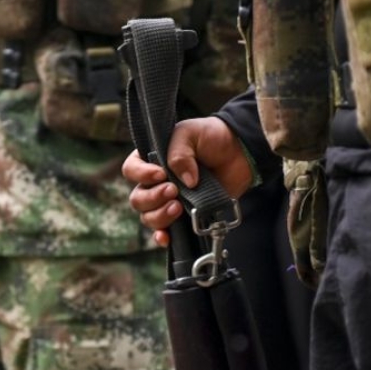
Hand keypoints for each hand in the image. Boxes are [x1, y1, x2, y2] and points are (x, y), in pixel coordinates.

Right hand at [124, 117, 252, 245]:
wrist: (239, 153)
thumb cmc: (211, 137)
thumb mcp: (190, 133)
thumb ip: (180, 153)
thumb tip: (185, 182)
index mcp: (151, 159)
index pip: (131, 170)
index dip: (141, 175)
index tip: (161, 174)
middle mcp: (155, 183)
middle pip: (137, 199)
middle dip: (153, 198)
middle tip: (174, 191)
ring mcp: (168, 201)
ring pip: (149, 217)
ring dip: (160, 215)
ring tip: (178, 207)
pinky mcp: (184, 216)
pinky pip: (164, 232)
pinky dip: (162, 236)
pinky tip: (166, 236)